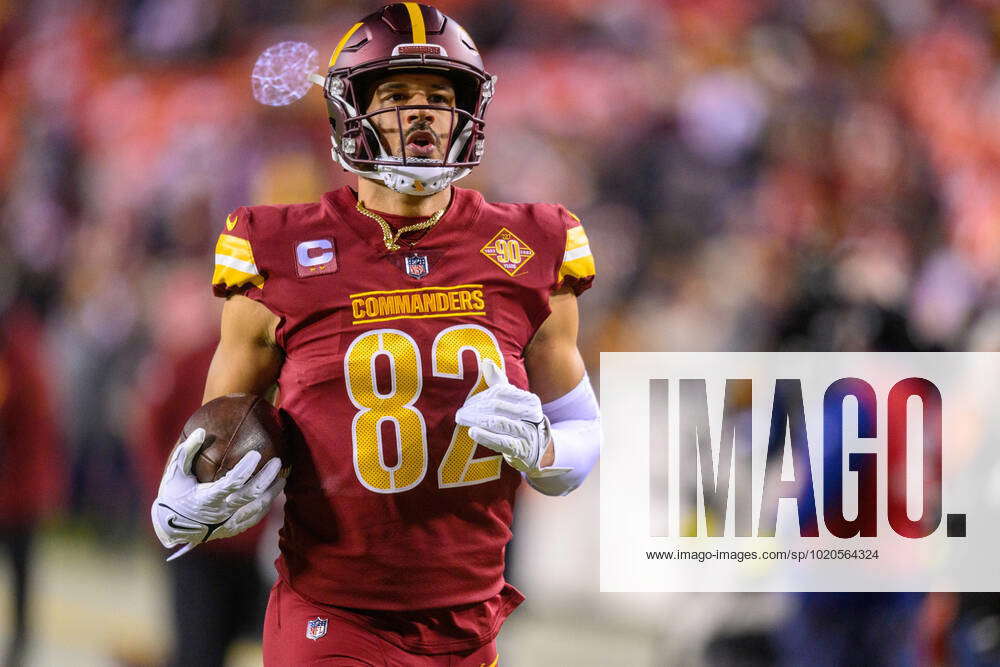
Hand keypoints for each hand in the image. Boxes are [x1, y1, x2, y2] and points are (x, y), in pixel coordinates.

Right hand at [151, 428, 284, 559]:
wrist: (171, 528)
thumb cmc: (174, 495)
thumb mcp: (175, 473)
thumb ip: (187, 451)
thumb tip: (201, 431)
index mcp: (206, 498)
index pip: (231, 483)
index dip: (246, 469)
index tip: (256, 454)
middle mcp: (220, 512)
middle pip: (251, 495)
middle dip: (267, 477)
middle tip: (278, 461)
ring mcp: (228, 522)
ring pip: (258, 508)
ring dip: (272, 491)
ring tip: (282, 476)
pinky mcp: (233, 528)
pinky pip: (255, 518)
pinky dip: (266, 504)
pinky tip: (273, 492)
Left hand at [455, 360, 569, 477]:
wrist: (537, 449)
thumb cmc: (520, 421)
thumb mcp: (513, 401)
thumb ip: (499, 382)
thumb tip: (486, 361)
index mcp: (529, 400)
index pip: (500, 392)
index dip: (481, 397)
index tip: (467, 403)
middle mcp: (531, 415)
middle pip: (496, 406)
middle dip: (475, 409)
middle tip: (460, 413)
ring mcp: (527, 432)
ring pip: (498, 422)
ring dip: (476, 420)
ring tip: (462, 419)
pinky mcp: (520, 449)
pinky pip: (501, 441)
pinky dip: (485, 435)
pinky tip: (472, 432)